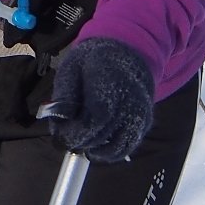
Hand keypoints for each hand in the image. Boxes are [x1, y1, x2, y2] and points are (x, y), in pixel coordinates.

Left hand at [43, 36, 154, 162]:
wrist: (127, 52)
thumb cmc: (93, 60)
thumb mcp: (72, 67)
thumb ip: (64, 93)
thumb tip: (59, 120)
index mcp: (110, 80)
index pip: (97, 117)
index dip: (77, 133)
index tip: (60, 138)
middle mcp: (130, 98)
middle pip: (105, 133)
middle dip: (81, 142)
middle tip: (65, 140)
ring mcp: (140, 112)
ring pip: (119, 145)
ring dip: (96, 150)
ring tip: (81, 142)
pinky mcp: (145, 122)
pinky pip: (129, 145)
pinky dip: (112, 152)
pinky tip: (97, 148)